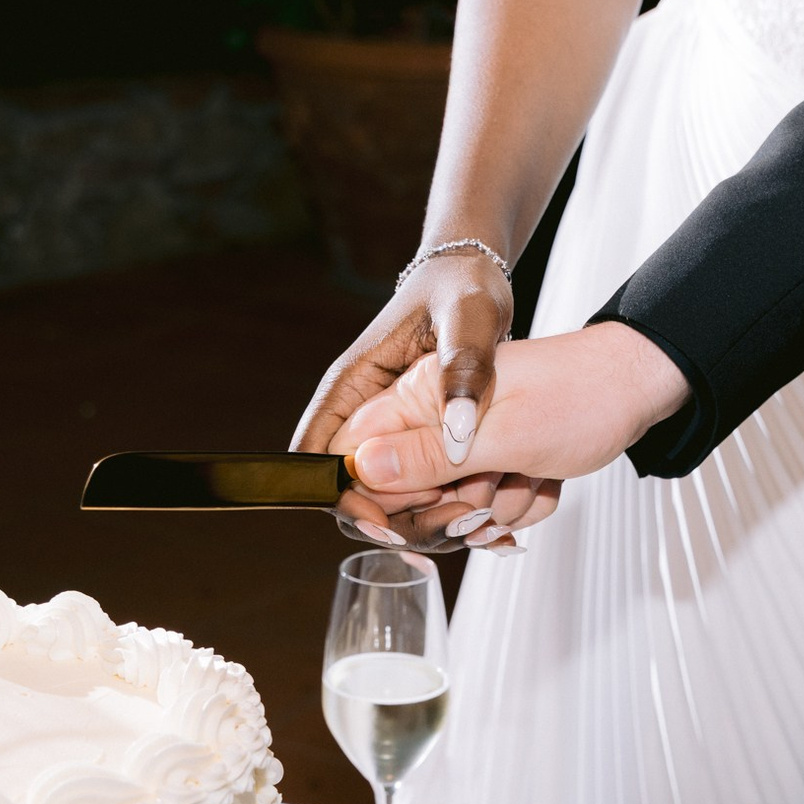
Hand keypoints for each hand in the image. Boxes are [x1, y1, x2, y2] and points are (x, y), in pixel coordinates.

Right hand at [289, 247, 543, 548]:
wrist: (478, 280)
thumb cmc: (464, 286)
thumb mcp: (470, 316)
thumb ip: (464, 366)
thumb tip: (456, 427)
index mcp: (353, 385)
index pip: (314, 457)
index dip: (342, 498)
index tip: (389, 520)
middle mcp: (364, 415)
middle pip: (352, 492)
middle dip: (397, 519)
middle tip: (453, 523)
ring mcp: (392, 431)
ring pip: (389, 499)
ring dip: (429, 519)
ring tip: (479, 521)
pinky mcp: (421, 441)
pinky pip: (420, 490)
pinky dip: (449, 507)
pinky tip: (489, 514)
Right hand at [341, 322, 690, 541]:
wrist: (634, 388)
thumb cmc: (580, 396)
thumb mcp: (505, 434)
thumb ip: (429, 454)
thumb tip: (359, 468)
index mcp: (421, 395)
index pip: (354, 458)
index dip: (374, 501)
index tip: (421, 517)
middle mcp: (431, 417)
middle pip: (396, 497)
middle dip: (447, 511)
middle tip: (490, 493)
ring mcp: (459, 442)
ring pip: (445, 510)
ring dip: (492, 509)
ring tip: (528, 478)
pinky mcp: (485, 462)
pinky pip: (481, 509)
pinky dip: (515, 505)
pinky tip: (541, 482)